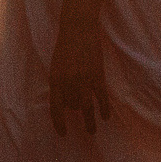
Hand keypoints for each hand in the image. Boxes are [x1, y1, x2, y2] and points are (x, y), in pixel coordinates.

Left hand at [48, 17, 111, 136]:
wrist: (78, 28)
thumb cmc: (65, 46)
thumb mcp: (56, 66)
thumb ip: (59, 84)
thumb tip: (65, 103)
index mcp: (55, 79)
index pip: (55, 108)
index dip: (58, 123)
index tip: (63, 133)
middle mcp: (68, 82)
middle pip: (72, 107)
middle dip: (76, 112)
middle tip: (81, 118)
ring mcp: (84, 79)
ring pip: (86, 107)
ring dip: (89, 120)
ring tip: (92, 131)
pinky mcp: (97, 76)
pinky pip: (101, 98)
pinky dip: (104, 109)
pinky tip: (105, 117)